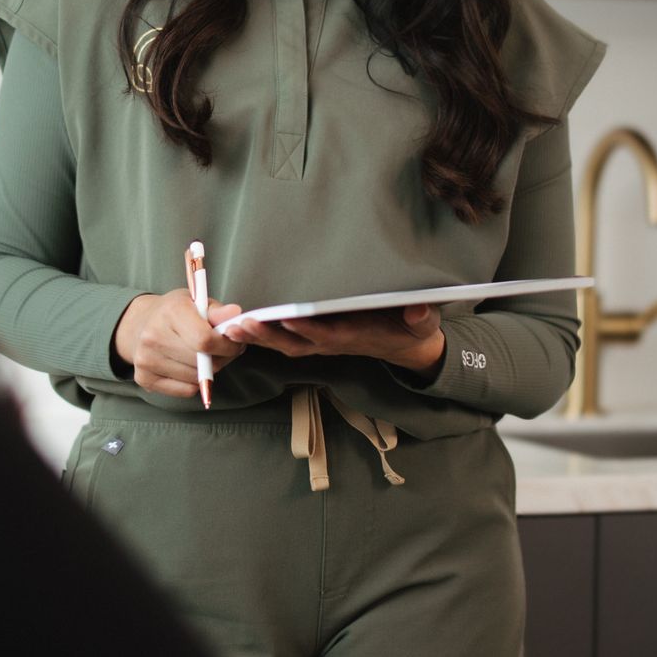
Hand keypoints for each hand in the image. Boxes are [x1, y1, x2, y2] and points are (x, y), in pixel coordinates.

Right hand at [113, 290, 245, 398]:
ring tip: (205, 356)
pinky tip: (188, 366)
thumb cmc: (175, 312)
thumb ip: (218, 312)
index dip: (227, 346)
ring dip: (208, 371)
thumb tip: (235, 313)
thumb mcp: (198, 303)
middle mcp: (153, 336)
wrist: (139, 323)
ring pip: (196, 379)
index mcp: (170, 312)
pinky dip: (194, 382)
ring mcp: (146, 359)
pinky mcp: (144, 378)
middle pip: (203, 362)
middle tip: (223, 350)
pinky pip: (186, 390)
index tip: (235, 344)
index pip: (205, 340)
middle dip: (221, 358)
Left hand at [222, 303, 445, 379]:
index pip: (329, 333)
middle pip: (296, 342)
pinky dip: (262, 336)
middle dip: (269, 334)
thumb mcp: (423, 322)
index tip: (288, 316)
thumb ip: (421, 316)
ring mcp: (322, 343)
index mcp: (357, 336)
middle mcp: (334, 342)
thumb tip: (419, 309)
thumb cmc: (412, 328)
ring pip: (285, 344)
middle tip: (242, 324)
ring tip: (232, 326)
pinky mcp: (315, 340)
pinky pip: (284, 341)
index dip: (309, 328)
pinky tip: (240, 327)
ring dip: (259, 337)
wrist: (407, 347)